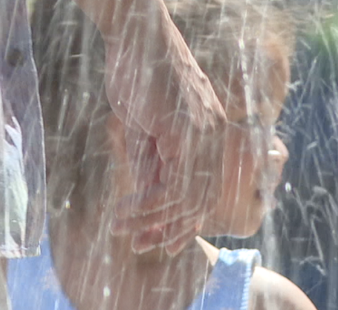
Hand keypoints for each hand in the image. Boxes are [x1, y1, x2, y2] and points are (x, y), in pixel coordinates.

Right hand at [85, 0, 227, 253]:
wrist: (135, 34)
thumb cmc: (137, 73)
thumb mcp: (143, 128)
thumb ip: (150, 164)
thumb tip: (146, 201)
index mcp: (211, 135)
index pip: (204, 191)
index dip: (183, 221)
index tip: (160, 242)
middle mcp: (216, 138)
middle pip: (201, 202)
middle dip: (170, 230)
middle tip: (139, 246)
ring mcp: (205, 137)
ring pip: (188, 201)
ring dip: (153, 221)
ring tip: (121, 230)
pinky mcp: (187, 135)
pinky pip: (175, 188)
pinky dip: (149, 206)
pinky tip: (124, 212)